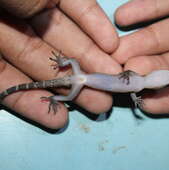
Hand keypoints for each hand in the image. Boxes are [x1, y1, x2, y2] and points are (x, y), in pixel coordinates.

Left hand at [0, 0, 121, 128]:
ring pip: (40, 72)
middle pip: (62, 50)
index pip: (77, 21)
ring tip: (97, 108)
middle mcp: (23, 19)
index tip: (117, 60)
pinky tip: (57, 119)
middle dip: (89, 72)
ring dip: (69, 93)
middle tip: (112, 92)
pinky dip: (31, 104)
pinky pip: (8, 87)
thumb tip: (109, 36)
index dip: (98, 40)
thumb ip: (81, 7)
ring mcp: (1, 44)